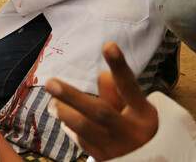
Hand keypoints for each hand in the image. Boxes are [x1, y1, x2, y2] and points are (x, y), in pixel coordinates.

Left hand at [44, 42, 157, 159]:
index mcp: (144, 114)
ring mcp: (117, 149)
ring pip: (86, 130)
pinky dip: (72, 130)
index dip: (119, 67)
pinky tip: (63, 119)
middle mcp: (131, 132)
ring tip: (52, 103)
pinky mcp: (106, 161)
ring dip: (66, 114)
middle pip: (100, 112)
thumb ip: (119, 93)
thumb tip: (101, 75)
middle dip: (73, 96)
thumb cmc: (143, 129)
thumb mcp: (140, 110)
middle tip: (51, 83)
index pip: (130, 87)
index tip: (108, 46)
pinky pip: (84, 143)